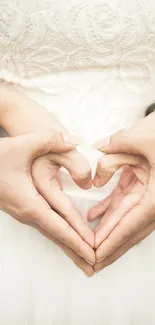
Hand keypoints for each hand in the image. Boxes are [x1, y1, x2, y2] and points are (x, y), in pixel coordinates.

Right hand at [0, 85, 94, 275]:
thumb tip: (75, 141)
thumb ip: (50, 140)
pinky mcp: (25, 209)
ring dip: (69, 247)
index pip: (60, 227)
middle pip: (57, 237)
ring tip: (84, 260)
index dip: (78, 241)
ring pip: (52, 234)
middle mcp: (28, 213)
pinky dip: (61, 236)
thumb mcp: (23, 144)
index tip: (93, 254)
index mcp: (31, 203)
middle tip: (94, 269)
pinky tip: (68, 239)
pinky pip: (47, 227)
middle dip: (76, 252)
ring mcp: (26, 213)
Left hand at [88, 113, 154, 271]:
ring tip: (90, 245)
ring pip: (127, 218)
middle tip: (91, 262)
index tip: (95, 255)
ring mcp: (151, 195)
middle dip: (110, 247)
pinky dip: (110, 209)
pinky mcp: (145, 186)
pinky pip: (126, 202)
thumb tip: (96, 165)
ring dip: (109, 231)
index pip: (130, 224)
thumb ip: (114, 149)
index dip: (111, 241)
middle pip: (130, 230)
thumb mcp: (141, 137)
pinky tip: (94, 215)